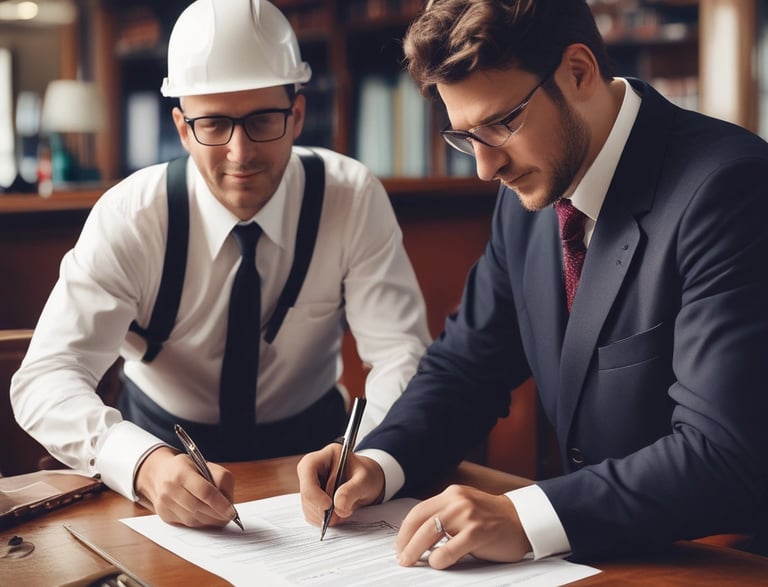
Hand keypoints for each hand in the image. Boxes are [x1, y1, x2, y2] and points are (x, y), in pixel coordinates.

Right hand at [134, 446, 236, 527]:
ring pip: (193, 520)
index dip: (220, 504)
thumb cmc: (188, 468)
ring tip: (220, 516)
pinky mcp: (164, 515)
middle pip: (199, 508)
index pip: (205, 491)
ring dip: (210, 521)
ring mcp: (164, 504)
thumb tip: (229, 503)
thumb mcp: (206, 465)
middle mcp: (170, 489)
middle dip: (217, 515)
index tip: (232, 512)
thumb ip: (221, 480)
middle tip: (229, 516)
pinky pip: (187, 524)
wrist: (159, 473)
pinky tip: (206, 517)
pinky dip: (200, 523)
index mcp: (182, 472)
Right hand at [297, 443, 384, 527]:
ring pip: (307, 505)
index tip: (328, 506)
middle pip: (306, 491)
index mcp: (327, 455)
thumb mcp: (365, 480)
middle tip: (342, 513)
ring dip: (323, 515)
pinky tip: (337, 514)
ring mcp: (311, 484)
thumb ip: (352, 491)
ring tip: (344, 511)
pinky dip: (323, 520)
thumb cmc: (367, 476)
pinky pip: (311, 514)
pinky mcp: (312, 499)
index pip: (308, 468)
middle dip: (322, 508)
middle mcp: (314, 468)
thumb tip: (338, 505)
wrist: (369, 484)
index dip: (313, 490)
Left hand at [395, 484, 531, 568]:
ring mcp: (468, 515)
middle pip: (420, 521)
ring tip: (410, 561)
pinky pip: (450, 548)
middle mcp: (457, 501)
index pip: (419, 511)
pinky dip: (439, 558)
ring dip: (415, 550)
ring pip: (429, 532)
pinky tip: (436, 564)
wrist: (523, 520)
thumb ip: (445, 518)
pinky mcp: (478, 531)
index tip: (399, 544)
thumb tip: (418, 539)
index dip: (405, 530)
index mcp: (452, 494)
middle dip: (405, 542)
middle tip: (401, 557)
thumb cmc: (493, 519)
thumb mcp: (465, 510)